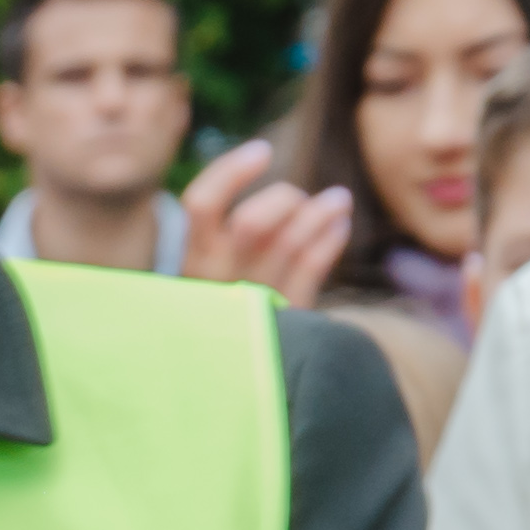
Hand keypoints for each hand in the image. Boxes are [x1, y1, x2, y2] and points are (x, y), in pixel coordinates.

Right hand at [177, 138, 358, 304]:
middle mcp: (217, 281)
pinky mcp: (284, 320)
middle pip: (253, 221)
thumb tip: (259, 168)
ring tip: (339, 199)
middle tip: (298, 197)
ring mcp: (252, 302)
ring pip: (290, 244)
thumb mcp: (205, 272)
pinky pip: (313, 272)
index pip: (201, 204)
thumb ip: (222, 233)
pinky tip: (339, 226)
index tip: (263, 151)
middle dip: (284, 199)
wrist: (217, 378)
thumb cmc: (213, 309)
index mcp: (191, 261)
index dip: (232, 172)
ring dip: (320, 213)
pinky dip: (329, 242)